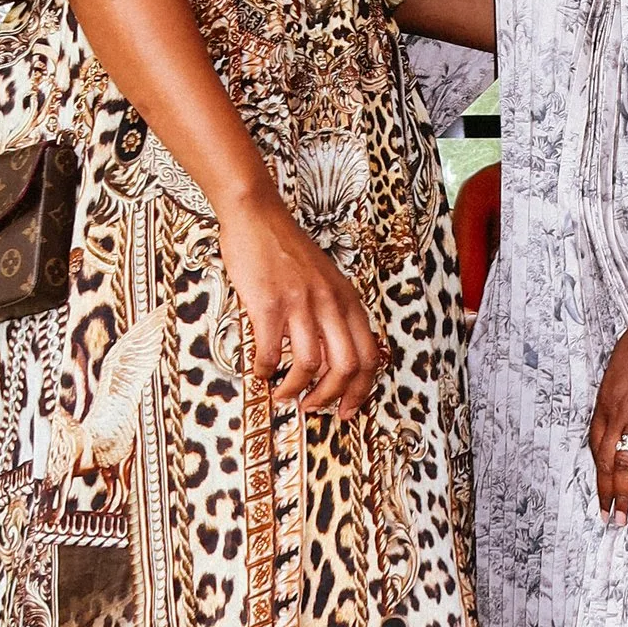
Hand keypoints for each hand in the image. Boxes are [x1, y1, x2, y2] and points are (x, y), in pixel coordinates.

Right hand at [219, 188, 387, 416]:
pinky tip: (260, 372)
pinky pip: (271, 352)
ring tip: (283, 394)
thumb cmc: (288, 250)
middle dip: (330, 397)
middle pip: (346, 367)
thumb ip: (333, 313)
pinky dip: (265, 371)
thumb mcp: (326, 279)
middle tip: (313, 408)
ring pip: (310, 365)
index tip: (348, 409)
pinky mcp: (269, 305)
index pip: (368, 355)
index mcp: (348, 299)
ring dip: (295, 389)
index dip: (361, 390)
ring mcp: (300, 304)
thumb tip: (332, 358)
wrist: (258, 217)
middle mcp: (330, 303)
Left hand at [588, 238, 627, 516]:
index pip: (596, 441)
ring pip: (626, 461)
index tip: (601, 487)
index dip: (598, 468)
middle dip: (605, 490)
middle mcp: (618, 409)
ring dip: (623, 492)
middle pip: (606, 458)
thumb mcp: (625, 361)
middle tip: (607, 516)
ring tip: (623, 517)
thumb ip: (623, 386)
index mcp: (606, 396)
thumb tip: (625, 401)